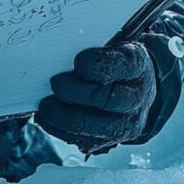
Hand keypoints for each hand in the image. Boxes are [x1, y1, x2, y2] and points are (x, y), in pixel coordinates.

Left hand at [35, 41, 155, 154]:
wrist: (133, 86)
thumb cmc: (113, 59)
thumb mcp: (111, 44)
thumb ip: (90, 43)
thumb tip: (55, 48)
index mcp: (138, 65)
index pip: (123, 65)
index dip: (99, 64)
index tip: (79, 61)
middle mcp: (137, 96)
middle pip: (107, 99)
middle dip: (75, 92)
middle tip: (55, 83)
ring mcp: (126, 122)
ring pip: (94, 125)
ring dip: (64, 116)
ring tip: (46, 106)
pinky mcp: (111, 139)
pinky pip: (82, 140)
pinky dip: (60, 129)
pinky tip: (47, 118)